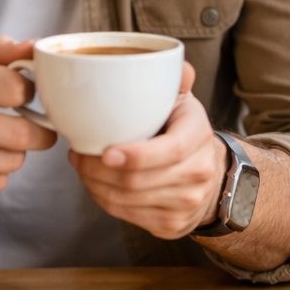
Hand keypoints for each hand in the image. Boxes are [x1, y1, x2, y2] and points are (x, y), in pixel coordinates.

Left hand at [68, 62, 229, 238]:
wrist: (213, 175)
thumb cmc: (185, 132)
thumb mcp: (184, 103)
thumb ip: (177, 81)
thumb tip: (180, 64)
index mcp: (199, 136)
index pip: (170, 151)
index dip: (136, 155)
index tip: (105, 151)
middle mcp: (198, 173)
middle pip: (139, 181)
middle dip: (97, 170)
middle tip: (77, 154)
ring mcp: (186, 202)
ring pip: (128, 201)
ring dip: (95, 185)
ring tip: (82, 166)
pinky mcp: (172, 224)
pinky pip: (127, 216)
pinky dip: (104, 200)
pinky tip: (97, 184)